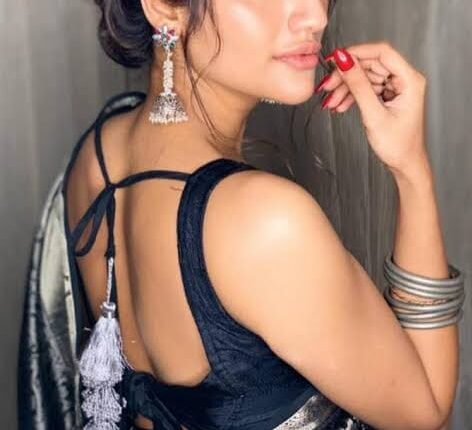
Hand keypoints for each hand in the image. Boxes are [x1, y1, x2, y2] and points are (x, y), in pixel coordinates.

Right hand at [316, 42, 429, 176]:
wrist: (404, 163)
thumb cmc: (398, 145)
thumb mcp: (374, 114)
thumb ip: (358, 86)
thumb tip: (345, 61)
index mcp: (410, 80)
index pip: (382, 53)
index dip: (356, 52)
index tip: (335, 58)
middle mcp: (404, 80)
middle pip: (369, 65)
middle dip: (346, 75)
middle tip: (327, 86)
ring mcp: (394, 87)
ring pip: (364, 77)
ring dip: (344, 88)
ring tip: (330, 102)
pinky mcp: (386, 95)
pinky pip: (365, 88)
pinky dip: (350, 96)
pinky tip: (339, 105)